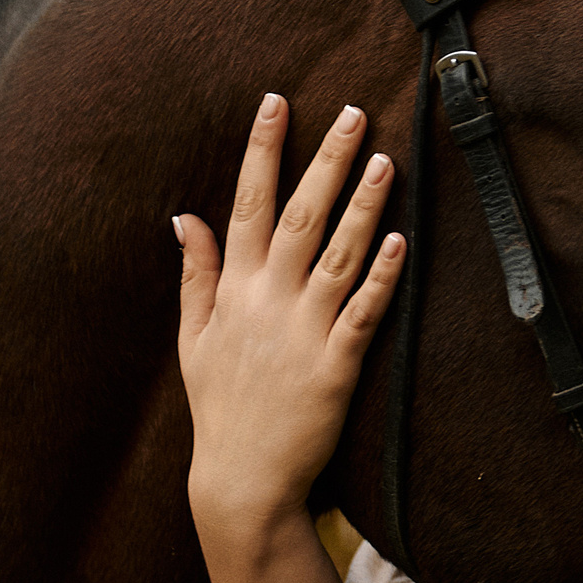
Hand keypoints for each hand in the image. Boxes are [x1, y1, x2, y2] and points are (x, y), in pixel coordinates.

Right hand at [177, 93, 402, 557]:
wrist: (241, 479)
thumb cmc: (220, 407)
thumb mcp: (191, 338)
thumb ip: (195, 274)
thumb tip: (183, 216)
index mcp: (234, 289)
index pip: (247, 203)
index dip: (262, 150)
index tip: (275, 103)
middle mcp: (268, 300)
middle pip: (301, 214)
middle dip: (324, 159)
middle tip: (349, 111)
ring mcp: (304, 331)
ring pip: (338, 254)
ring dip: (362, 204)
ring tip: (384, 158)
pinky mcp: (336, 365)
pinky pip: (363, 312)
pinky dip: (381, 276)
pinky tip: (399, 241)